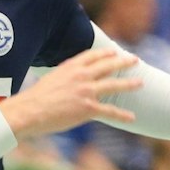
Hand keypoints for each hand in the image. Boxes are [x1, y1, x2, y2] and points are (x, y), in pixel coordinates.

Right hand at [0, 49, 142, 137]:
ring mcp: (86, 91)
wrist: (29, 111)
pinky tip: (132, 117)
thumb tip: (65, 80)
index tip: (114, 52)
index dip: (105, 53)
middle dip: (123, 62)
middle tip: (134, 60)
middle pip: (108, 66)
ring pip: (114, 85)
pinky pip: (110, 111)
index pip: (93, 56)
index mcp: (70, 67)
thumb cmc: (34, 98)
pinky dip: (122, 115)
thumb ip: (62, 77)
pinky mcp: (88, 108)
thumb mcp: (49, 79)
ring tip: (140, 83)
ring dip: (129, 84)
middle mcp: (81, 76)